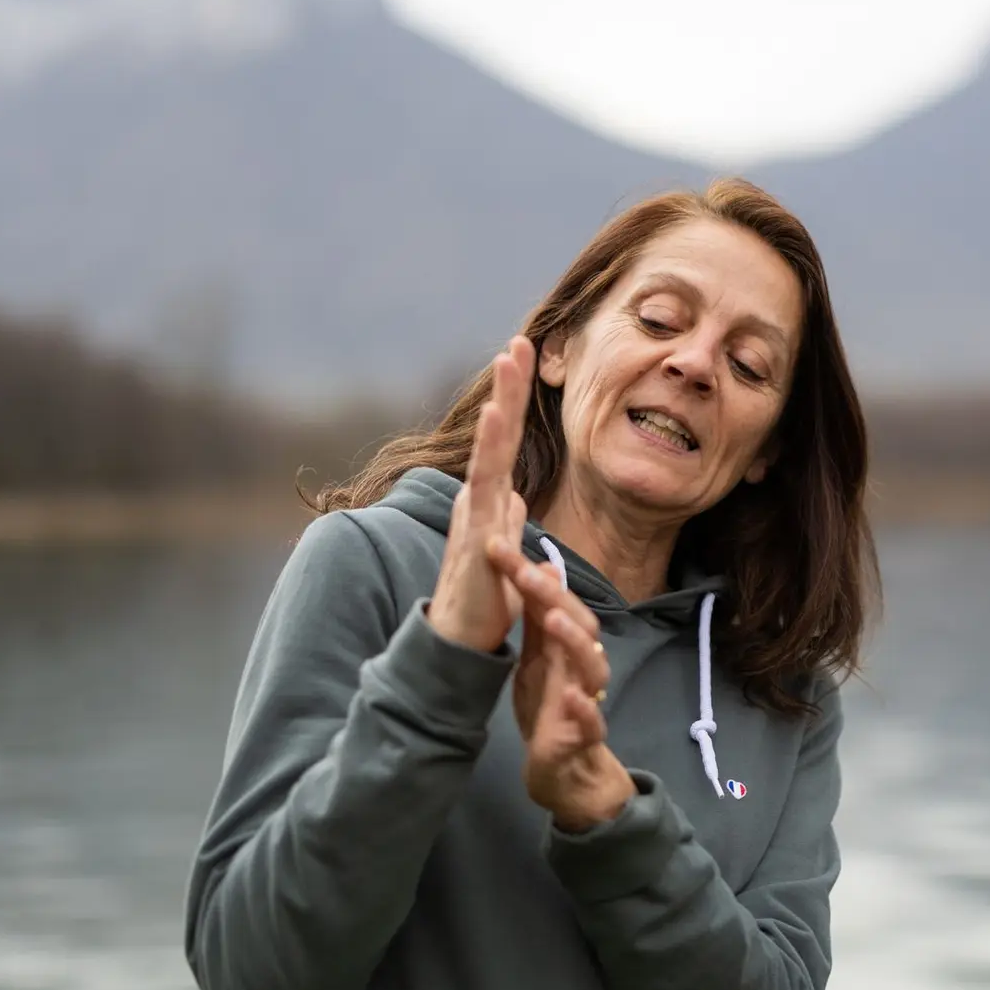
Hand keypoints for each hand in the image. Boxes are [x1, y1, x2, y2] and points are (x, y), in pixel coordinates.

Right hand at [426, 337, 534, 652]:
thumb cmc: (485, 600)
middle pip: (498, 435)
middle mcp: (480, 501)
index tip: (528, 359)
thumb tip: (515, 497)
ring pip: (490, 452)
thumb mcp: (507, 551)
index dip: (516, 402)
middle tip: (520, 342)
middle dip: (509, 388)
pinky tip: (493, 421)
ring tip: (507, 364)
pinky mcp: (478, 538)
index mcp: (492, 501)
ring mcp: (477, 516)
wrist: (461, 646)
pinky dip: (489, 452)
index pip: (508, 442)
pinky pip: (486, 489)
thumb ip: (508, 521)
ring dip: (501, 407)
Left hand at [486, 539, 636, 830]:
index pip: (553, 601)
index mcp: (566, 646)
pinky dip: (584, 708)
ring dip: (575, 640)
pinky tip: (573, 695)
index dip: (528, 574)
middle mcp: (582, 666)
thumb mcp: (537, 656)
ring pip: (593, 666)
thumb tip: (540, 565)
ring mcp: (587, 699)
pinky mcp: (584, 735)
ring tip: (553, 619)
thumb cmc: (550, 706)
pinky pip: (592, 720)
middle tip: (525, 572)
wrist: (561, 767)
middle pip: (580, 625)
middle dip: (553, 597)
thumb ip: (538, 617)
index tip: (496, 546)